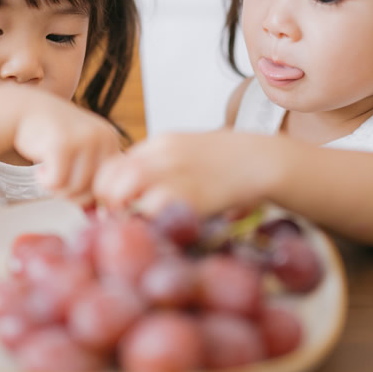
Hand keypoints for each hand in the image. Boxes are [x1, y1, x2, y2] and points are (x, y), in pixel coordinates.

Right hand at [13, 91, 121, 205]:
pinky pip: (57, 182)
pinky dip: (45, 183)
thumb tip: (100, 214)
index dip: (90, 195)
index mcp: (111, 140)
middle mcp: (103, 137)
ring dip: (57, 190)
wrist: (23, 110)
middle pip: (94, 191)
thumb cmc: (52, 137)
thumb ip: (94, 177)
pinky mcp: (63, 143)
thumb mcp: (82, 152)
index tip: (72, 187)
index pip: (110, 185)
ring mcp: (84, 139)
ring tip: (48, 174)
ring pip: (76, 189)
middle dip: (73, 196)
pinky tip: (40, 170)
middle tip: (57, 183)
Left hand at [93, 131, 270, 217]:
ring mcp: (174, 171)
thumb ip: (164, 167)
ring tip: (136, 224)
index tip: (118, 206)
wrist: (264, 160)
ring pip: (121, 188)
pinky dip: (147, 222)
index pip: (114, 163)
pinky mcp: (189, 194)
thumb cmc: (230, 164)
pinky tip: (159, 229)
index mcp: (161, 142)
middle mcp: (161, 153)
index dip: (109, 188)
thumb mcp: (190, 154)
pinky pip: (150, 209)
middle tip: (121, 219)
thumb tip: (137, 195)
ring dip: (122, 210)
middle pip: (109, 175)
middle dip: (108, 201)